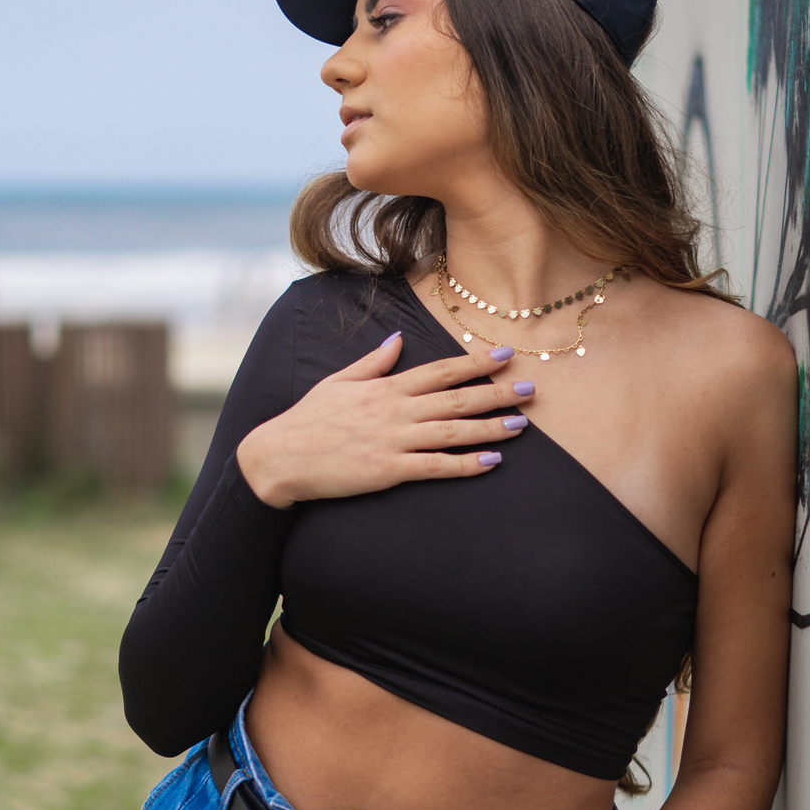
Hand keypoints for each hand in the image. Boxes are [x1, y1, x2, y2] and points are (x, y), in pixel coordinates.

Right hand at [236, 333, 532, 508]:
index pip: (440, 370)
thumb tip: (396, 340)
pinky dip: (465, 464)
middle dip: (496, 391)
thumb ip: (372, 362)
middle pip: (456, 397)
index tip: (505, 352)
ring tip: (522, 424)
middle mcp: (394, 409)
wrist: (279, 457)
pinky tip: (492, 461)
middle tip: (531, 388)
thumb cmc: (306, 420)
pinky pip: (435, 466)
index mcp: (385, 387)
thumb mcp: (337, 382)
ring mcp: (393, 439)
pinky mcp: (388, 469)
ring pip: (452, 430)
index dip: (476, 361)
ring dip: (490, 426)